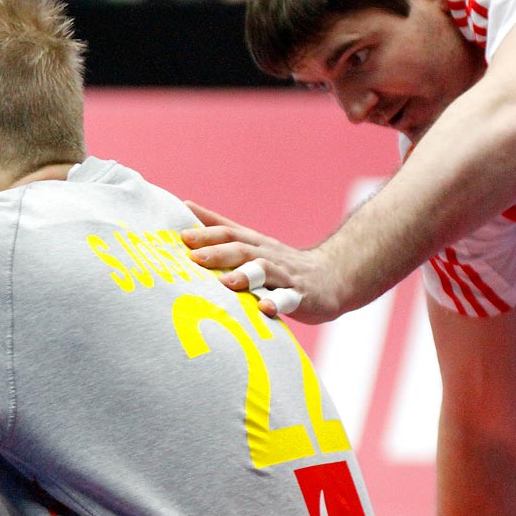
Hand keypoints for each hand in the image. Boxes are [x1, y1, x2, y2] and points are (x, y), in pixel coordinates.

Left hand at [180, 201, 341, 323]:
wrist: (334, 277)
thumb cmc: (282, 264)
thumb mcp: (252, 245)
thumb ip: (221, 230)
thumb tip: (186, 207)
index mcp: (254, 245)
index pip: (228, 233)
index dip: (205, 232)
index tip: (181, 235)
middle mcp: (268, 255)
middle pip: (242, 249)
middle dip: (218, 252)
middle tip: (194, 257)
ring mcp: (286, 275)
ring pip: (265, 271)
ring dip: (246, 275)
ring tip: (225, 282)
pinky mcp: (303, 295)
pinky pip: (290, 299)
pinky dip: (277, 303)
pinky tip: (264, 308)